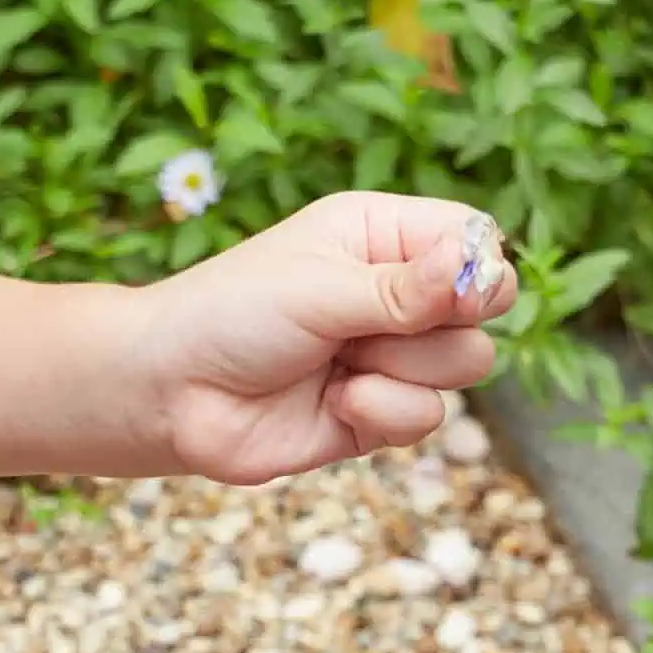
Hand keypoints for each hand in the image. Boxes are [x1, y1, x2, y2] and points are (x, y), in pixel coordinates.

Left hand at [136, 192, 517, 484]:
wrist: (170, 393)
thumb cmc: (230, 315)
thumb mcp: (320, 288)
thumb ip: (407, 289)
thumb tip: (479, 267)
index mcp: (379, 235)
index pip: (472, 237)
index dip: (478, 267)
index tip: (455, 292)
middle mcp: (395, 292)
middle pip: (481, 311)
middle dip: (435, 329)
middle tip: (371, 329)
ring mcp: (389, 355)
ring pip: (465, 367)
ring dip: (403, 372)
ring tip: (340, 365)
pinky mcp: (380, 412)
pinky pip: (428, 418)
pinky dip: (383, 412)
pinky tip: (334, 402)